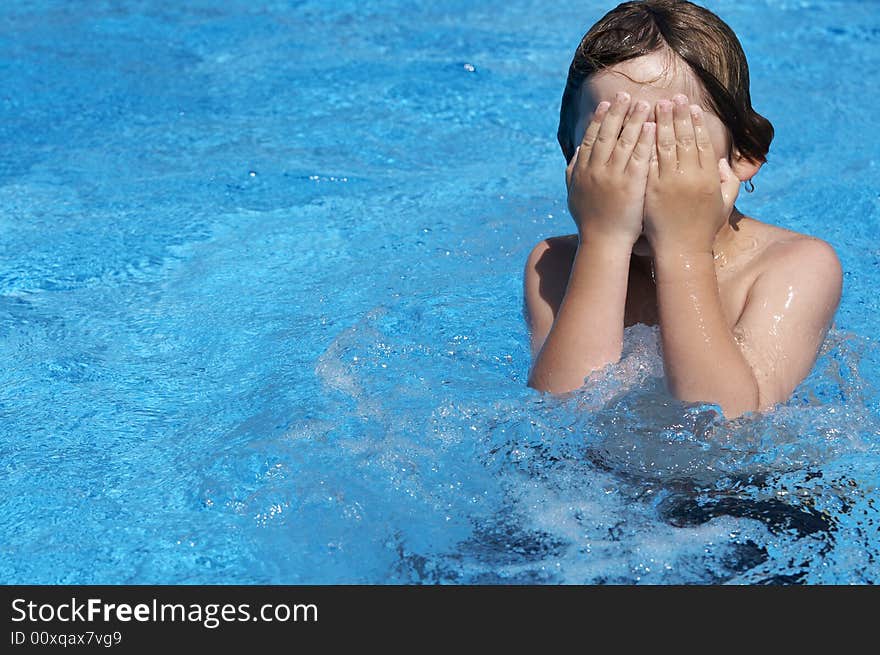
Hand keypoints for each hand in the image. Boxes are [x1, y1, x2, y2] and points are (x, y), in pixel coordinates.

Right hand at [566, 91, 654, 245]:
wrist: (603, 243)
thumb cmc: (591, 222)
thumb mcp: (574, 195)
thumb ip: (573, 171)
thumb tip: (577, 151)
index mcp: (582, 171)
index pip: (591, 138)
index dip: (599, 119)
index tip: (607, 104)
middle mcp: (595, 170)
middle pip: (607, 134)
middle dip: (617, 112)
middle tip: (626, 95)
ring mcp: (612, 176)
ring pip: (624, 141)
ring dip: (635, 119)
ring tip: (645, 103)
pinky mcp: (630, 184)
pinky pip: (639, 156)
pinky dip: (645, 139)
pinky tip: (653, 126)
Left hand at [643, 94, 739, 253]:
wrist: (680, 250)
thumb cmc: (703, 228)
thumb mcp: (724, 204)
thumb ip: (729, 181)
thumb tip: (723, 161)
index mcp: (709, 177)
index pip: (703, 142)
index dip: (697, 123)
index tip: (692, 108)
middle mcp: (690, 176)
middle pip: (683, 138)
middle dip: (678, 115)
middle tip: (673, 97)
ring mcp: (669, 182)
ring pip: (664, 145)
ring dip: (660, 123)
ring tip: (656, 106)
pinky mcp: (651, 190)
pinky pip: (647, 161)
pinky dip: (644, 144)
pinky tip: (640, 130)